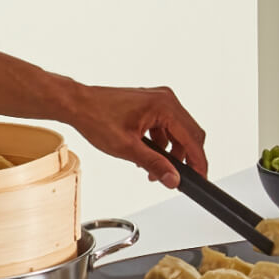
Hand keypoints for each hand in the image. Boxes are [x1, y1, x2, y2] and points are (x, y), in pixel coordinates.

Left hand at [65, 85, 208, 187]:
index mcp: (164, 106)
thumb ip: (154, 164)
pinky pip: (166, 128)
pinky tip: (147, 156)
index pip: (192, 138)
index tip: (201, 177)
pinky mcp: (151, 105)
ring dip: (170, 153)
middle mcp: (165, 99)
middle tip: (177, 178)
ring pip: (178, 133)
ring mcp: (159, 101)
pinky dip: (161, 144)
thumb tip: (173, 179)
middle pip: (189, 134)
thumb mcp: (127, 148)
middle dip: (184, 159)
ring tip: (154, 171)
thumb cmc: (96, 117)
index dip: (198, 161)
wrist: (78, 105)